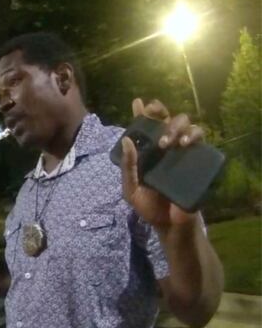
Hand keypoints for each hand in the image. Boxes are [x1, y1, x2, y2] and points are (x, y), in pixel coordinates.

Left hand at [120, 98, 203, 228]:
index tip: (137, 102)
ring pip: (186, 124)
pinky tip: (185, 143)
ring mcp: (182, 152)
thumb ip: (127, 167)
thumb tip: (126, 140)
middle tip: (155, 123)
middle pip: (166, 119)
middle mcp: (165, 147)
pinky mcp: (197, 160)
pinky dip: (193, 136)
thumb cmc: (149, 206)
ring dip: (176, 126)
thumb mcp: (131, 189)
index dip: (142, 112)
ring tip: (168, 143)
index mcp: (147, 152)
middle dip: (160, 114)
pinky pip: (200, 140)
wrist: (170, 225)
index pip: (144, 127)